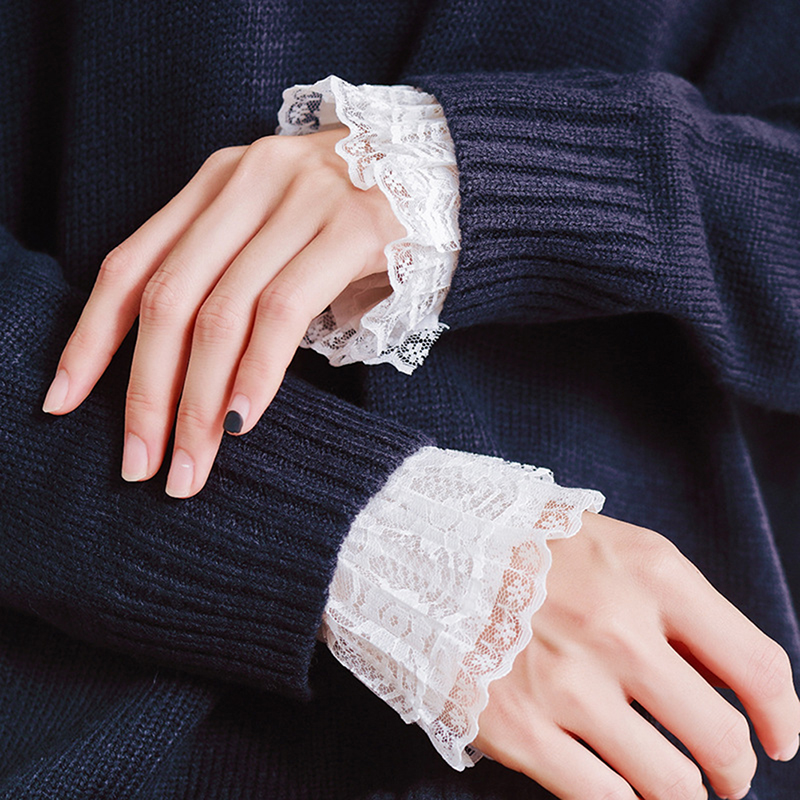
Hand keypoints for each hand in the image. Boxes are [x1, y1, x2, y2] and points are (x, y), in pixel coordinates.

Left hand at [42, 127, 403, 496]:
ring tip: (192, 465)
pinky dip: (256, 373)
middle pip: (169, 298)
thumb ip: (230, 278)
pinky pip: (285, 311)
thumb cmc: (351, 219)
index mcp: (215, 184)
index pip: (130, 265)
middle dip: (145, 393)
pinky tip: (242, 420)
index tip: (65, 404)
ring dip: (198, 402)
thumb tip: (184, 375)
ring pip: (222, 313)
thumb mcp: (276, 236)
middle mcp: (246, 182)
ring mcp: (300, 201)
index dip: (91, 339)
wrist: (442, 167)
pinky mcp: (351, 228)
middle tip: (140, 464)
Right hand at [475, 513, 799, 799]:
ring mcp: (566, 684)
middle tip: (726, 775)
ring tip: (675, 785)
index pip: (754, 664)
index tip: (779, 737)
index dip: (781, 715)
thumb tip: (731, 679)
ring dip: (684, 794)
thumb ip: (674, 603)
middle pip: (720, 738)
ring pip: (670, 784)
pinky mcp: (519, 728)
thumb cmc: (528, 547)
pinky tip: (623, 790)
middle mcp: (616, 629)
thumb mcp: (611, 545)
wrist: (427, 549)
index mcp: (649, 573)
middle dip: (735, 769)